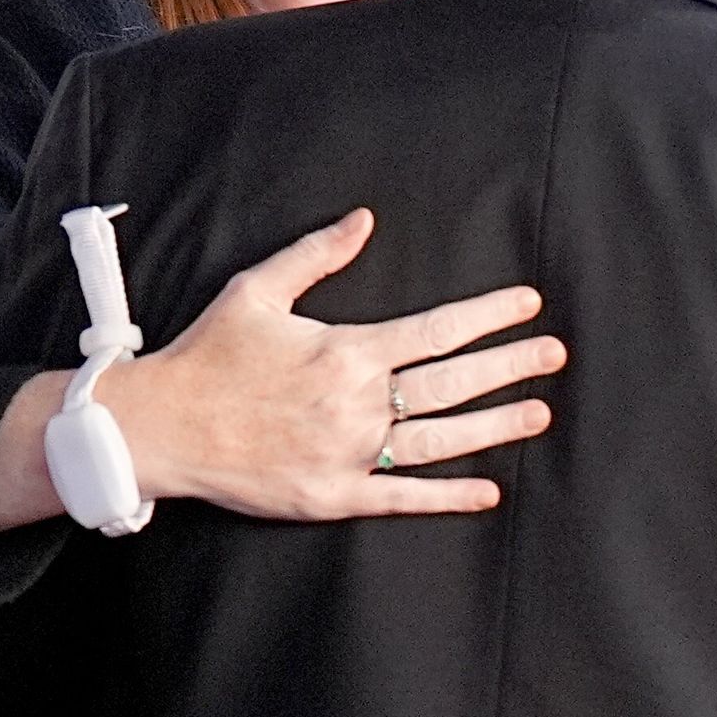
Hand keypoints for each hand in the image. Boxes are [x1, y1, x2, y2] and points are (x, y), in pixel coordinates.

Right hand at [103, 208, 564, 517]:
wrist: (162, 427)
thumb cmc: (208, 356)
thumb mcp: (257, 290)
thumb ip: (316, 255)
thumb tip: (363, 220)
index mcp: (346, 351)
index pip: (437, 330)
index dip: (488, 317)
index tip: (527, 306)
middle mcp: (358, 404)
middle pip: (451, 384)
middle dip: (509, 366)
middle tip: (553, 356)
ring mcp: (348, 454)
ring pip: (440, 440)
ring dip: (495, 426)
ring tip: (539, 412)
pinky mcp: (333, 496)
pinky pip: (403, 497)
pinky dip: (449, 496)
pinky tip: (489, 491)